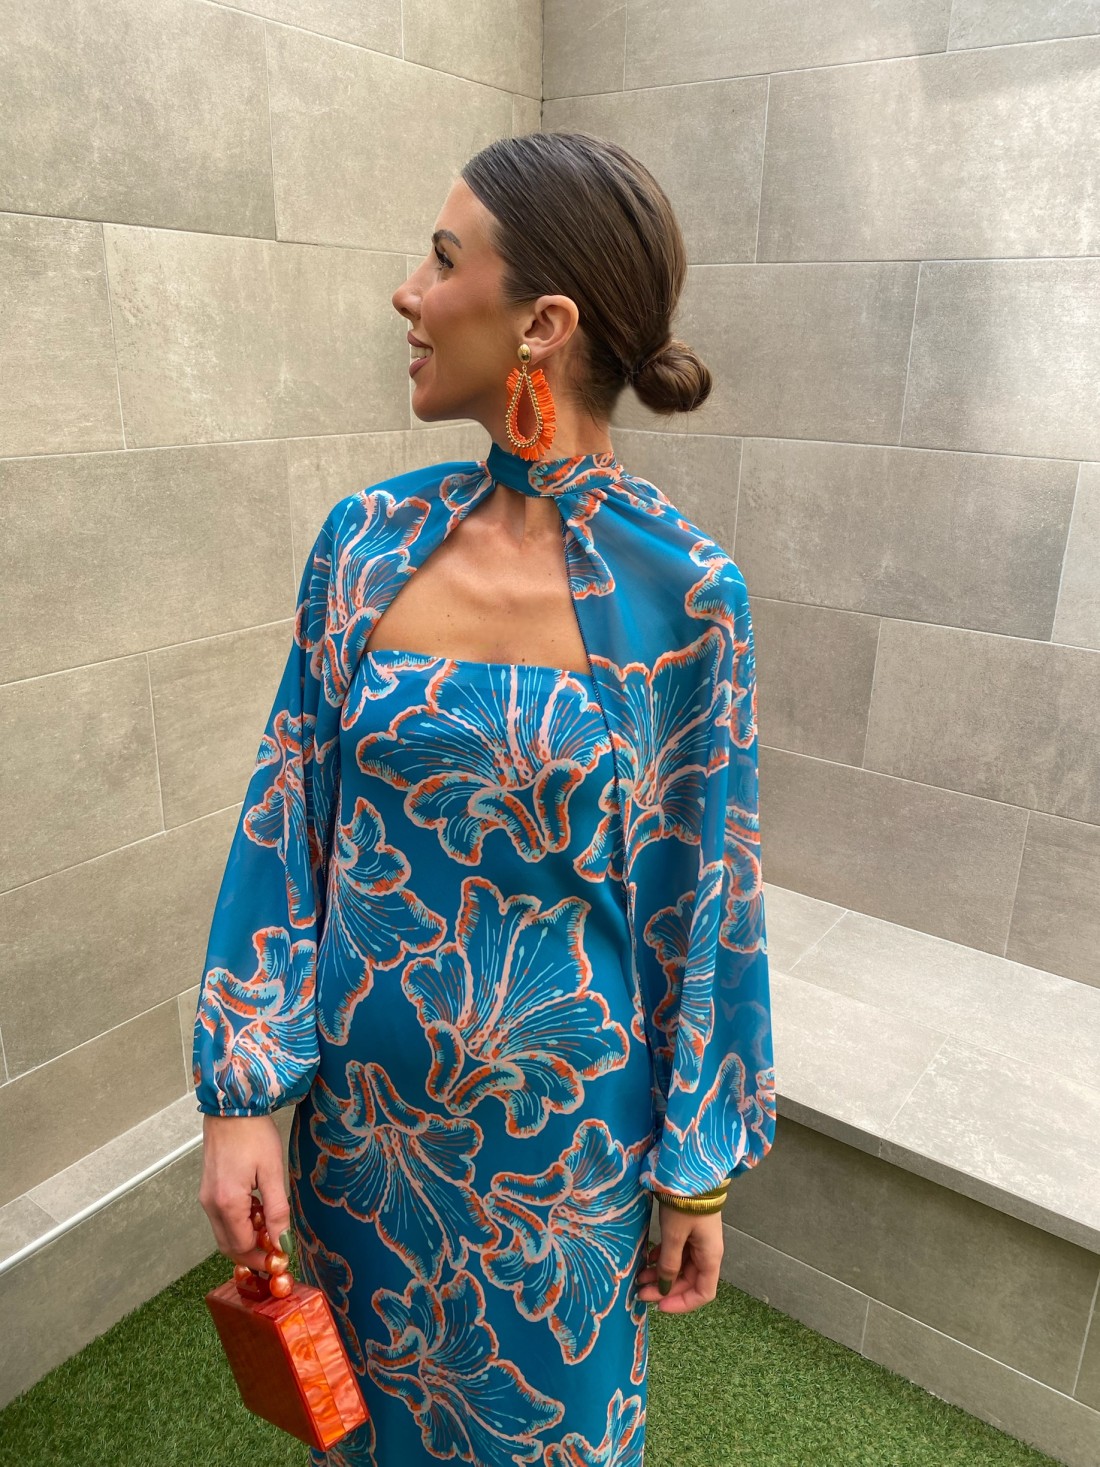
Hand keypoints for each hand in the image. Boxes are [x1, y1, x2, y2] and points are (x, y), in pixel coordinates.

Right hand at [198, 1113, 289, 1270]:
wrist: (231, 1106)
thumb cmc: (253, 1133)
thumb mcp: (272, 1171)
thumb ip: (277, 1210)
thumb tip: (282, 1242)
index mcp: (227, 1203)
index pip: (242, 1246)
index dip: (262, 1256)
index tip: (281, 1257)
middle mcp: (211, 1205)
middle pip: (228, 1246)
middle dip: (252, 1252)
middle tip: (276, 1249)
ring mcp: (206, 1197)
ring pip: (224, 1233)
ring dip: (245, 1237)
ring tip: (270, 1225)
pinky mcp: (208, 1189)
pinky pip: (221, 1218)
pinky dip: (238, 1223)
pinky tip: (257, 1209)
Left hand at [635, 1203, 723, 1312]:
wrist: (690, 1172)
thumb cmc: (685, 1205)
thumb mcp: (675, 1236)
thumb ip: (669, 1264)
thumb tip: (664, 1287)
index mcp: (710, 1257)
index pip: (702, 1293)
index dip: (682, 1303)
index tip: (660, 1305)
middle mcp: (706, 1252)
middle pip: (688, 1281)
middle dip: (665, 1289)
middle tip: (640, 1292)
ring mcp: (698, 1241)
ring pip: (680, 1267)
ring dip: (661, 1274)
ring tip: (639, 1278)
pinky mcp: (688, 1230)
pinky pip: (676, 1253)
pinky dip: (662, 1259)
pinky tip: (647, 1260)